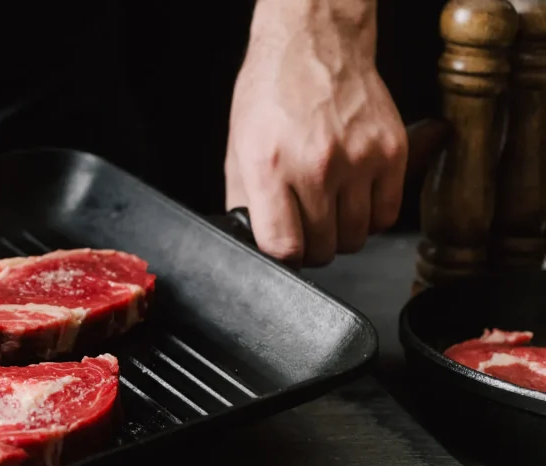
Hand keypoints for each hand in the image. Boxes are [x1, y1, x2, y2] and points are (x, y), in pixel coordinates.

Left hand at [224, 11, 407, 266]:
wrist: (315, 45)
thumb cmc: (272, 93)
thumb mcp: (238, 147)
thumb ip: (244, 200)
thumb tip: (254, 242)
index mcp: (269, 166)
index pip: (283, 246)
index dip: (283, 257)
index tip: (285, 249)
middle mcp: (315, 165)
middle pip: (323, 247)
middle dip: (312, 247)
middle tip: (307, 227)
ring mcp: (358, 159)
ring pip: (356, 237)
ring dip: (341, 234)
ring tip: (329, 209)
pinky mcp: (391, 152)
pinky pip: (387, 214)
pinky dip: (371, 217)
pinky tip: (354, 198)